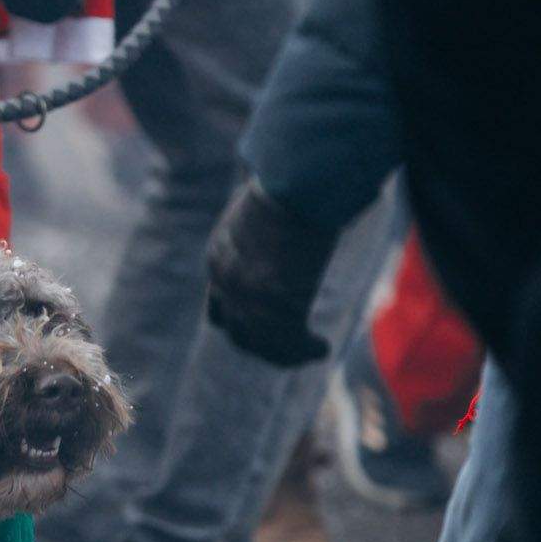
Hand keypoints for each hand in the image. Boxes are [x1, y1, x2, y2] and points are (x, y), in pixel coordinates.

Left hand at [203, 179, 336, 367]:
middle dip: (263, 346)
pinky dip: (307, 351)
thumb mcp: (258, 211)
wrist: (294, 187)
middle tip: (289, 350)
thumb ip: (259, 231)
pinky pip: (292, 345)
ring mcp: (250, 301)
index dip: (243, 326)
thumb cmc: (285, 189)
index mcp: (218, 261)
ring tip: (311, 350)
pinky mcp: (278, 309)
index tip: (264, 332)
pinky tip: (322, 348)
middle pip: (239, 335)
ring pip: (264, 346)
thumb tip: (274, 225)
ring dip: (288, 353)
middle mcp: (226, 286)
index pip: (220, 312)